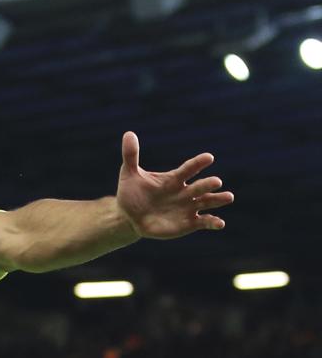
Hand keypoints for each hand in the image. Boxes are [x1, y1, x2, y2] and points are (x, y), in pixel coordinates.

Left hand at [115, 132, 233, 238]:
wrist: (129, 218)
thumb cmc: (132, 194)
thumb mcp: (129, 175)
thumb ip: (131, 155)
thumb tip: (128, 133)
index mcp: (174, 179)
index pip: (188, 169)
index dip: (198, 163)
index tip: (208, 157)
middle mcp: (185, 192)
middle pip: (200, 186)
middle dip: (208, 184)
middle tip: (216, 182)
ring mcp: (188, 208)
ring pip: (208, 202)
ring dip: (218, 200)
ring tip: (229, 197)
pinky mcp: (188, 223)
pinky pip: (203, 222)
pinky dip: (213, 222)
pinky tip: (220, 223)